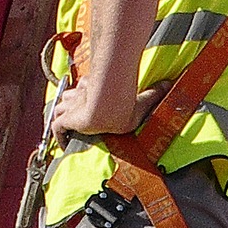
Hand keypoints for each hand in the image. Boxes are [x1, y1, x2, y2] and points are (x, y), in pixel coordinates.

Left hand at [51, 76, 170, 141]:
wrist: (109, 108)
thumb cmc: (125, 102)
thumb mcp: (142, 98)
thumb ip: (154, 92)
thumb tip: (170, 84)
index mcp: (97, 87)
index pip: (86, 87)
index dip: (87, 94)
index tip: (90, 101)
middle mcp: (82, 95)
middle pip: (69, 97)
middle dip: (71, 105)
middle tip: (77, 117)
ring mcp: (72, 107)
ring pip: (60, 109)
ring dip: (63, 119)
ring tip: (68, 130)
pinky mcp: (66, 119)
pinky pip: (56, 127)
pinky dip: (58, 136)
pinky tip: (63, 144)